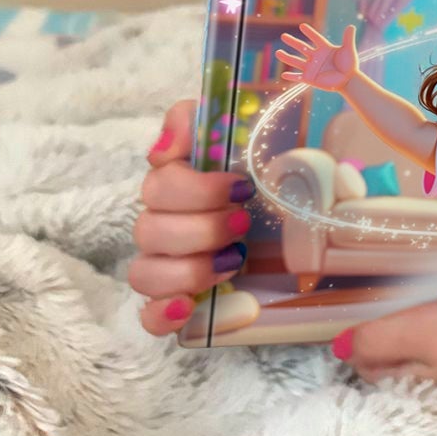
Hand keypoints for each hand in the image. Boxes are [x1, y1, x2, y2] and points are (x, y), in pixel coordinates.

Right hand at [129, 97, 254, 335]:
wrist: (292, 206)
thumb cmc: (260, 167)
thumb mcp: (241, 127)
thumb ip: (195, 119)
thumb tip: (164, 149)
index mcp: (173, 182)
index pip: (158, 185)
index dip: (197, 189)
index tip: (242, 188)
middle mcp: (162, 223)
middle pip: (150, 231)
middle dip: (202, 229)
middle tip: (243, 223)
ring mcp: (165, 263)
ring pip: (144, 273)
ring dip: (189, 269)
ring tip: (233, 260)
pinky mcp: (175, 300)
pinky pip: (147, 316)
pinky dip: (160, 315)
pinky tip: (185, 309)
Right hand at [275, 23, 359, 90]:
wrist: (348, 81)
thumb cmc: (350, 65)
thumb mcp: (348, 50)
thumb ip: (348, 39)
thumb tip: (351, 26)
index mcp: (325, 49)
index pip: (315, 39)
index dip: (309, 32)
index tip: (302, 25)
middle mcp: (316, 57)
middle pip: (302, 48)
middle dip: (293, 42)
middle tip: (283, 36)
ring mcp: (312, 67)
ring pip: (296, 61)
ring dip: (287, 57)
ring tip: (277, 53)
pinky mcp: (310, 78)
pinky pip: (298, 77)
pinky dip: (291, 76)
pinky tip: (283, 74)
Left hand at [332, 295, 436, 391]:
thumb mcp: (426, 331)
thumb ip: (380, 339)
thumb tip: (335, 347)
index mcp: (413, 375)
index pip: (369, 361)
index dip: (357, 339)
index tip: (355, 309)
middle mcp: (436, 381)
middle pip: (397, 363)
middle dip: (385, 340)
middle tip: (384, 302)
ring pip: (429, 357)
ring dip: (420, 335)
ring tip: (419, 302)